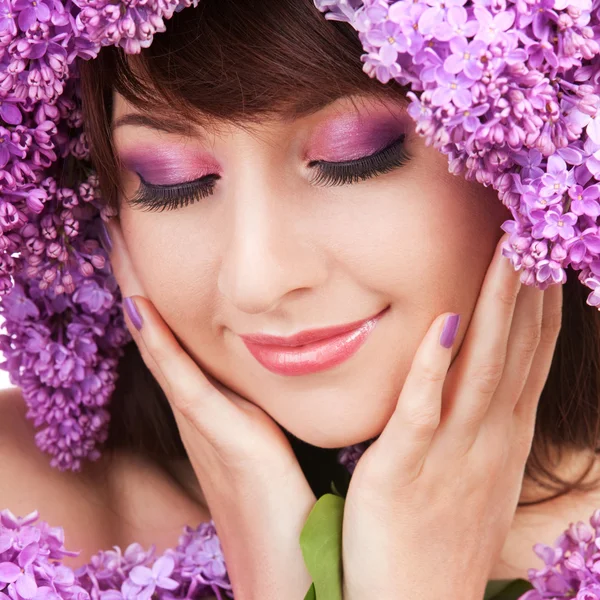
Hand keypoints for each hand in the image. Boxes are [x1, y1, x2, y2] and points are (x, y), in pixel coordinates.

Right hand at [103, 217, 316, 599]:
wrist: (280, 555)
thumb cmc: (281, 495)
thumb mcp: (269, 433)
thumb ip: (262, 400)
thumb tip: (283, 360)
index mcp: (209, 403)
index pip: (173, 337)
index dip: (154, 294)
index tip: (142, 247)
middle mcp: (195, 404)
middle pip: (157, 332)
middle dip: (137, 282)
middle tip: (118, 232)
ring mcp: (200, 418)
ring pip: (160, 346)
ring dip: (139, 297)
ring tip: (120, 249)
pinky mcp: (217, 433)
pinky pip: (180, 380)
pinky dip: (160, 345)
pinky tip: (143, 307)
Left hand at [341, 233, 562, 599]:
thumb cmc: (443, 539)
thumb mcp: (476, 477)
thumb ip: (478, 426)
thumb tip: (477, 386)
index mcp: (501, 436)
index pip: (527, 356)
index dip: (537, 304)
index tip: (541, 256)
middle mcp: (488, 437)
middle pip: (514, 350)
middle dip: (526, 288)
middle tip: (533, 231)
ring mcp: (451, 452)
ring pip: (481, 368)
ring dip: (495, 310)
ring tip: (507, 255)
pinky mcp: (404, 468)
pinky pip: (422, 410)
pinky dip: (434, 366)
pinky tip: (443, 324)